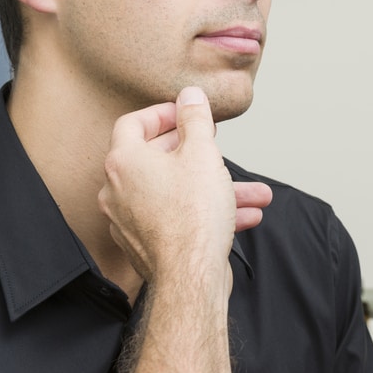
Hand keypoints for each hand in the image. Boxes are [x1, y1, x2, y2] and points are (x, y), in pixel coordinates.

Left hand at [98, 87, 272, 281]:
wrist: (190, 277)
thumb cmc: (192, 217)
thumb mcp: (203, 154)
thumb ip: (196, 119)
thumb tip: (190, 95)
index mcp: (124, 161)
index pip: (134, 122)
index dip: (163, 113)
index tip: (188, 114)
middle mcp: (118, 190)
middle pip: (157, 158)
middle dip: (200, 153)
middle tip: (217, 146)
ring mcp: (129, 219)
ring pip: (176, 192)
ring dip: (216, 188)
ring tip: (254, 193)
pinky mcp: (145, 244)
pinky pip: (177, 218)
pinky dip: (206, 212)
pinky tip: (244, 215)